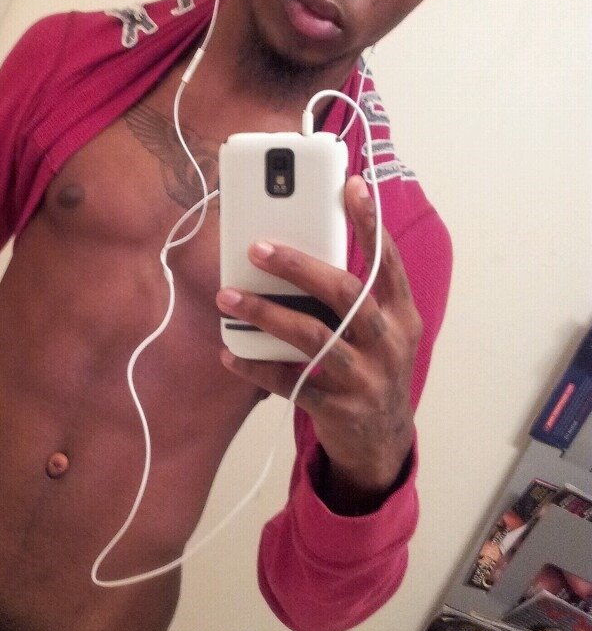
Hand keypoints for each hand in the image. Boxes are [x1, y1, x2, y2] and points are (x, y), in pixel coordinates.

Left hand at [216, 176, 421, 503]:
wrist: (381, 444)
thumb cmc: (372, 370)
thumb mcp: (380, 332)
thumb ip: (354, 295)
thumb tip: (300, 246)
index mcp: (402, 316)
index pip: (388, 262)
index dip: (371, 223)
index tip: (350, 186)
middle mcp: (389, 343)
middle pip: (345, 294)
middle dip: (299, 267)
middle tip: (258, 247)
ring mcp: (366, 378)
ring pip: (313, 336)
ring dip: (266, 313)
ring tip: (228, 296)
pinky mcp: (338, 409)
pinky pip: (289, 382)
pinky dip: (256, 366)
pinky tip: (229, 352)